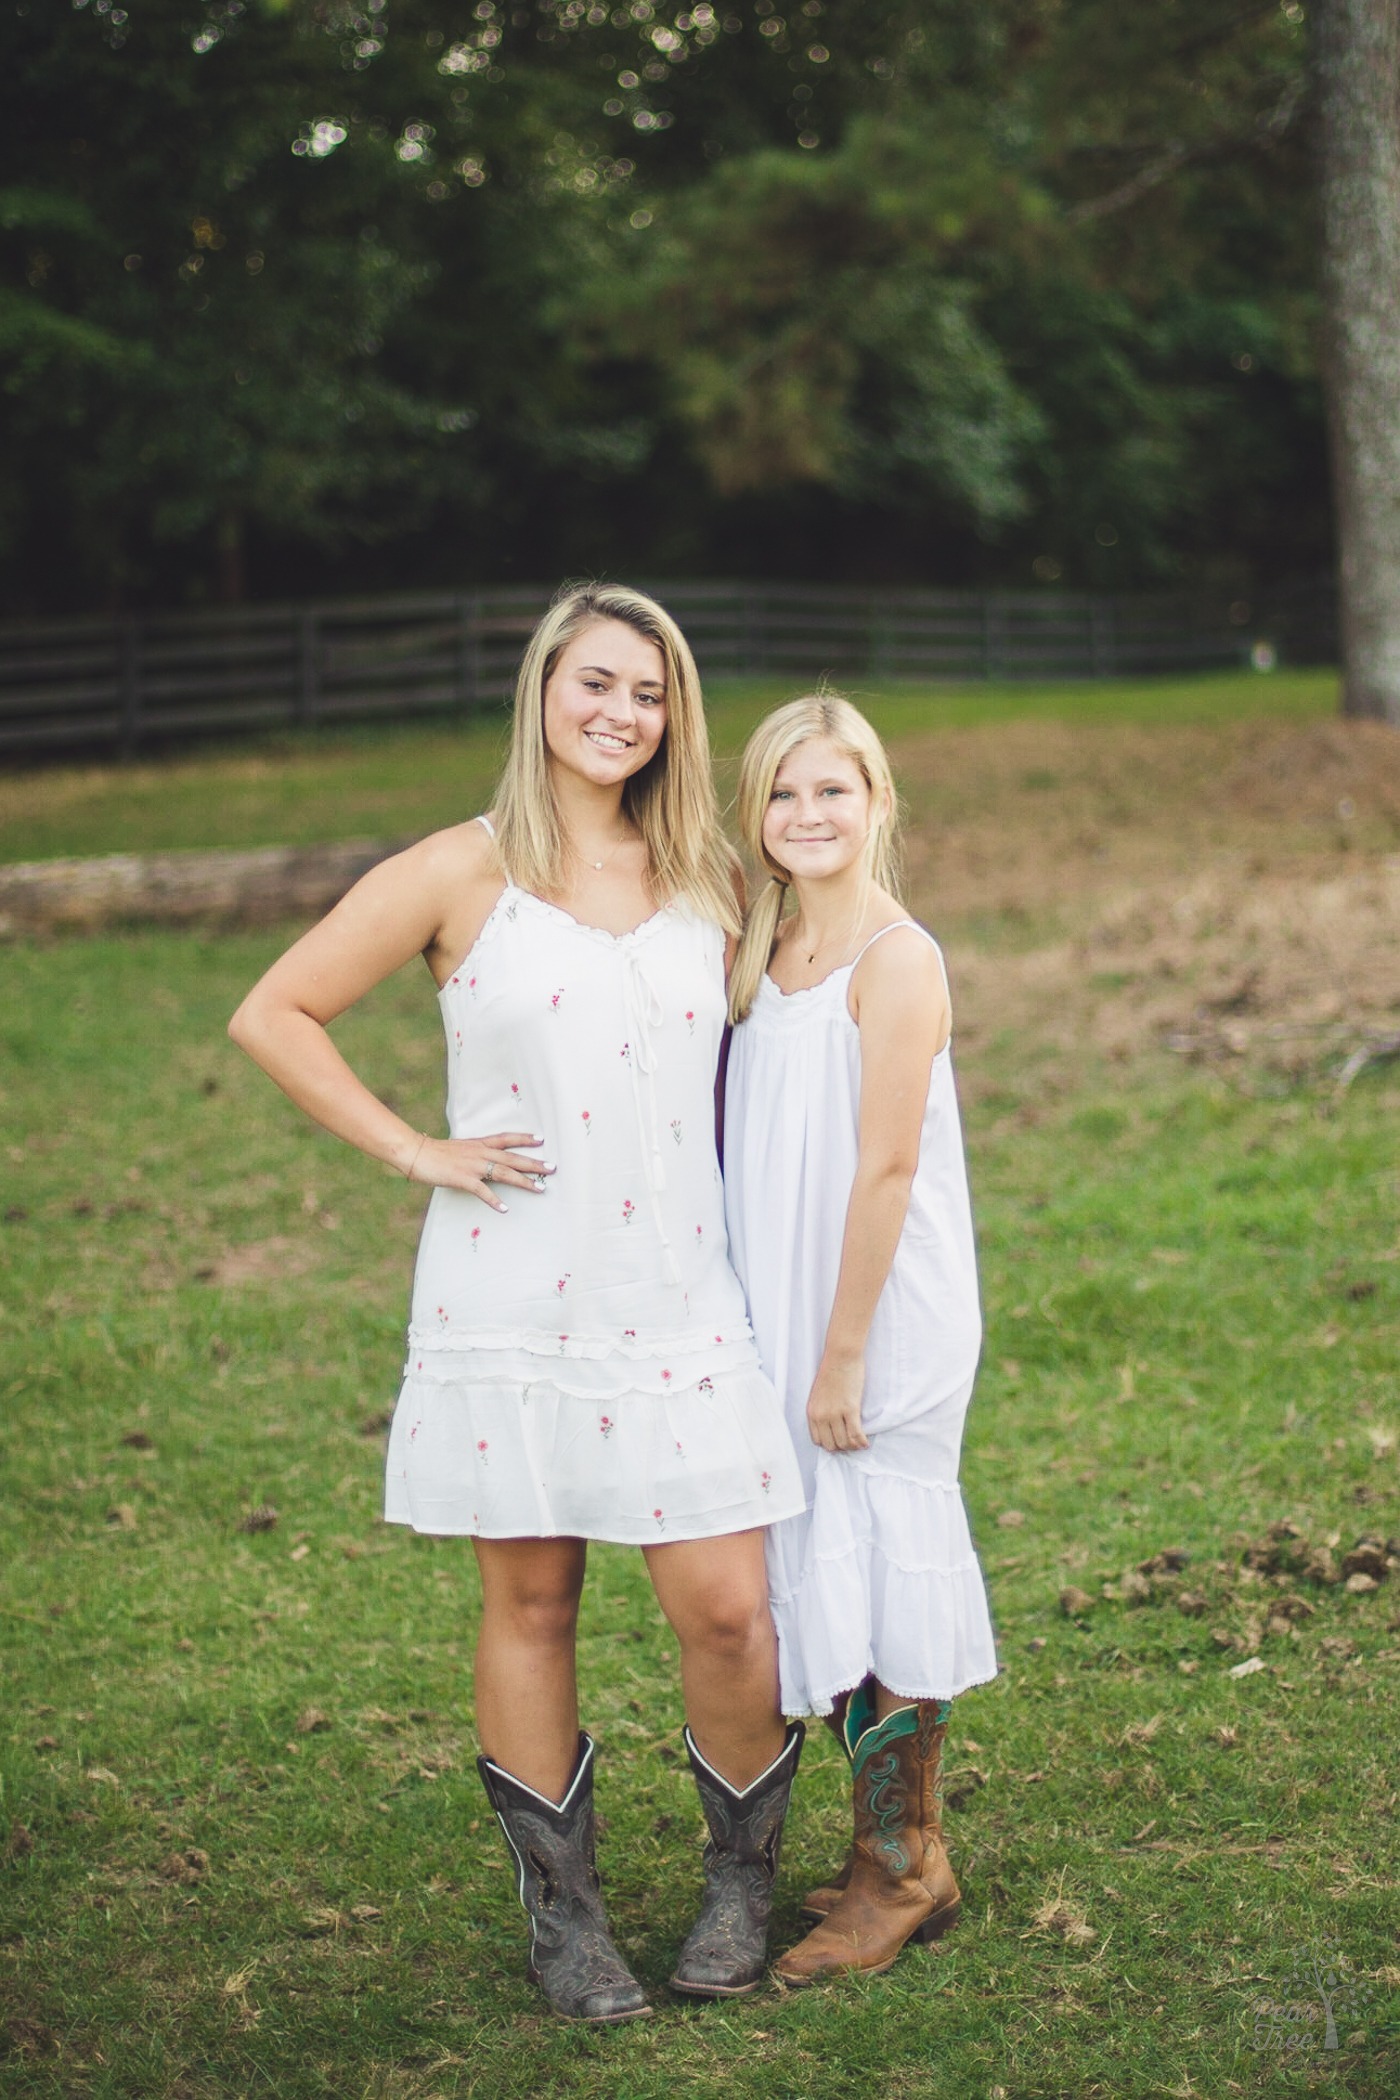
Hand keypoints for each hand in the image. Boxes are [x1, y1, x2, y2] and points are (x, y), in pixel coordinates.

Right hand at [409, 1130, 553, 1212]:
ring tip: (540, 1188)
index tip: (541, 1139)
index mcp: (478, 1144)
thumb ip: (473, 1153)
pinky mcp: (463, 1179)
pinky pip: (483, 1191)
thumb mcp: (459, 1148)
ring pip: (504, 1173)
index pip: (506, 1138)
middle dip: (534, 1164)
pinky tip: (505, 1209)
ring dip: (523, 1181)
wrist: (416, 1153)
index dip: (524, 1138)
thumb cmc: (435, 1152)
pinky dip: (494, 1200)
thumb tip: (483, 1159)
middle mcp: (480, 1153)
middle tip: (552, 1168)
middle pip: (512, 1158)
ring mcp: (473, 1166)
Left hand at [806, 1354, 868, 1452]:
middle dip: (842, 1448)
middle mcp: (821, 1415)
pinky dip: (861, 1442)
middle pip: (830, 1444)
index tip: (838, 1442)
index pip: (817, 1440)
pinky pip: (855, 1434)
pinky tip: (865, 1442)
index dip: (829, 1444)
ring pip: (844, 1442)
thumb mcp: (819, 1394)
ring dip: (853, 1447)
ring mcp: (835, 1413)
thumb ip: (821, 1409)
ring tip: (859, 1444)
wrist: (840, 1356)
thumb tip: (831, 1424)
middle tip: (851, 1445)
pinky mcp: (850, 1409)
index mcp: (812, 1411)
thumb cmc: (832, 1371)